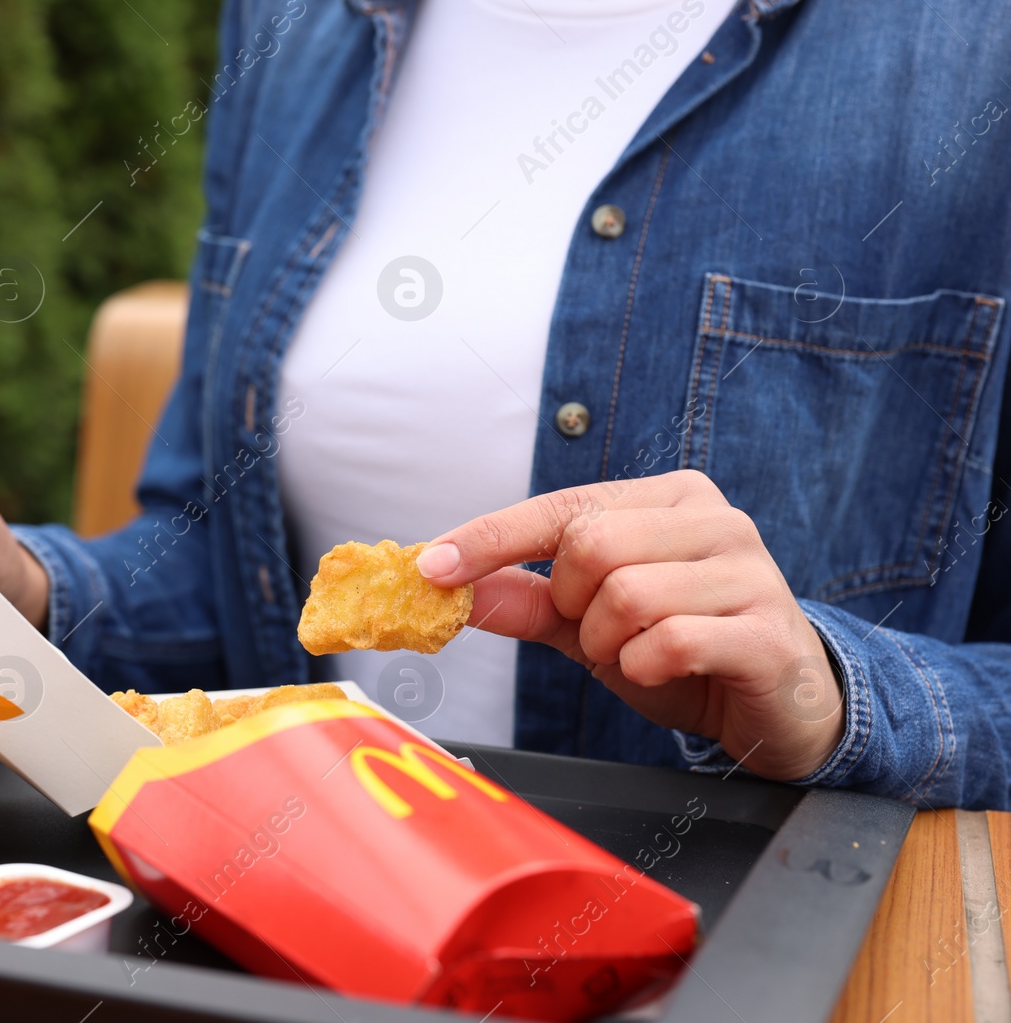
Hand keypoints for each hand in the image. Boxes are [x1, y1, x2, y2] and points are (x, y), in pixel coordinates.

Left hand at [416, 470, 842, 780]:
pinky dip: (647, 667)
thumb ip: (523, 600)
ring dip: (609, 645)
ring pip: (627, 595)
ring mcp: (749, 570)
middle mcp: (714, 519)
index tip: (430, 567)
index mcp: (667, 500)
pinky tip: (667, 671)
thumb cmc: (681, 651)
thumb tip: (443, 583)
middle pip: (591, 547)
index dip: (490, 539)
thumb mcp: (588, 625)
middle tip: (598, 634)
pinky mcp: (768, 631)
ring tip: (638, 656)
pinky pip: (671, 641)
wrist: (777, 708)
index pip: (560, 508)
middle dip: (573, 606)